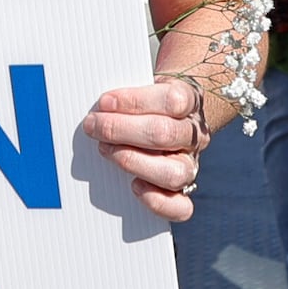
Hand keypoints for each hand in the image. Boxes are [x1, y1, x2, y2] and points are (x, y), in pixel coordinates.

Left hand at [80, 77, 206, 222]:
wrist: (165, 115)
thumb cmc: (147, 97)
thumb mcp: (142, 81)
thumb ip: (127, 86)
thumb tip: (101, 102)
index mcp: (190, 99)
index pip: (172, 100)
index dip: (135, 101)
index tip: (105, 102)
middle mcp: (195, 134)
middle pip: (165, 134)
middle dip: (120, 129)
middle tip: (92, 125)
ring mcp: (191, 164)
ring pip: (174, 172)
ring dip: (132, 162)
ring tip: (106, 150)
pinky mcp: (183, 191)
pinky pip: (181, 207)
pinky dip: (157, 201)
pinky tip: (134, 186)